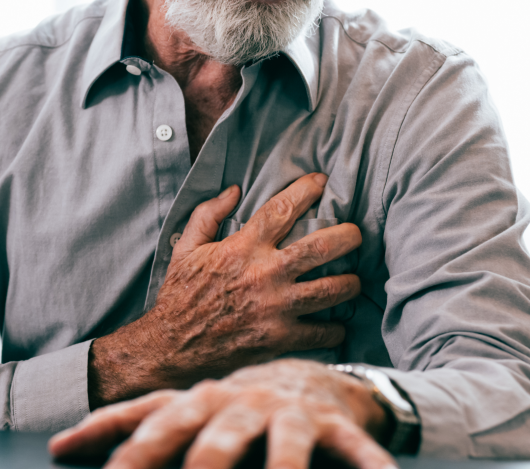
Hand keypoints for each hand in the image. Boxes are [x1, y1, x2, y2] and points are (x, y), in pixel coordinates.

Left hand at [50, 359, 395, 468]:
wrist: (312, 377)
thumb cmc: (234, 404)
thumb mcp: (185, 410)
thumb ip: (132, 428)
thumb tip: (57, 444)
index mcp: (196, 400)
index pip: (146, 417)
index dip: (108, 435)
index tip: (65, 452)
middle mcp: (236, 403)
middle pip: (208, 434)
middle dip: (190, 463)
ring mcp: (284, 413)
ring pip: (280, 445)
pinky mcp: (330, 424)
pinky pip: (352, 450)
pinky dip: (368, 465)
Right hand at [87, 174, 361, 405]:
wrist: (172, 347)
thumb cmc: (180, 295)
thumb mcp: (186, 248)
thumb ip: (207, 214)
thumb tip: (234, 190)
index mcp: (242, 248)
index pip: (282, 209)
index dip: (306, 190)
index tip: (321, 182)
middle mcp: (265, 274)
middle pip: (321, 247)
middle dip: (348, 236)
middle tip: (356, 235)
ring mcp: (276, 308)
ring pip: (332, 289)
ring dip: (350, 283)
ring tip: (354, 280)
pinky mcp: (280, 338)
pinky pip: (322, 331)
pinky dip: (335, 328)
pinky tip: (336, 323)